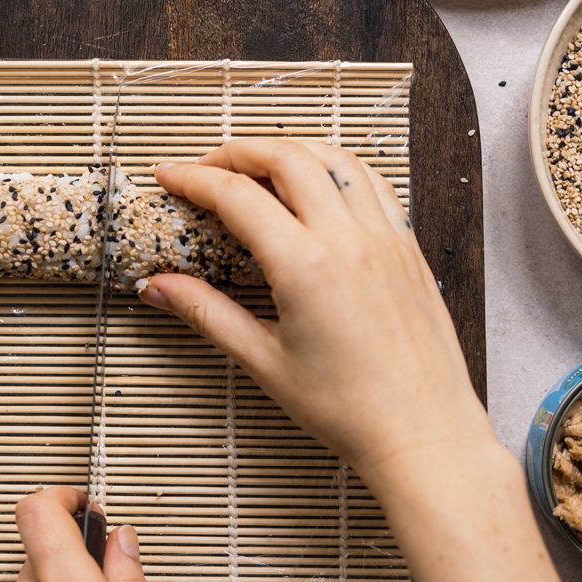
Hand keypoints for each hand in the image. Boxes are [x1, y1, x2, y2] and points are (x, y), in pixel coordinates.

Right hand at [144, 140, 485, 486]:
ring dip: (290, 149)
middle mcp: (348, 240)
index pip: (237, 195)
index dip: (194, 178)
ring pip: (334, 158)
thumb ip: (207, 313)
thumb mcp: (264, 362)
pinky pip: (373, 183)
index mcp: (305, 266)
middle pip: (286, 157)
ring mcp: (385, 238)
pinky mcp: (408, 248)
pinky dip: (338, 167)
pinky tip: (320, 183)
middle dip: (238, 151)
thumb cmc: (350, 409)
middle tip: (207, 167)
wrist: (422, 432)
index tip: (169, 176)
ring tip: (259, 164)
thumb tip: (159, 288)